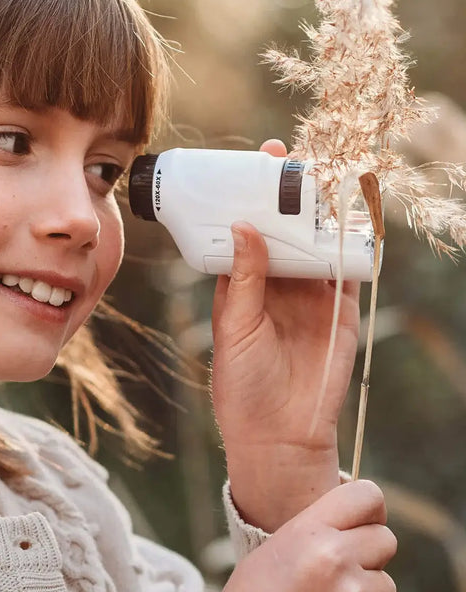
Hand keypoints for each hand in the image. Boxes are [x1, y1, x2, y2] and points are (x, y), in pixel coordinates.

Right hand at [208, 481, 396, 591]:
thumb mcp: (275, 551)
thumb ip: (316, 531)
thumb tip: (355, 523)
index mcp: (309, 532)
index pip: (367, 496)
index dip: (368, 507)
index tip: (362, 519)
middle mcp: (335, 560)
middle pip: (385, 539)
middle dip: (369, 552)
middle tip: (341, 567)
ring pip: (385, 585)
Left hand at [211, 140, 360, 530]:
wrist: (278, 433)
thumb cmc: (241, 382)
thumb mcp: (234, 326)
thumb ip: (243, 278)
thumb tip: (243, 226)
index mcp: (244, 280)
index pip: (249, 227)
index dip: (252, 196)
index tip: (255, 161)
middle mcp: (278, 281)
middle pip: (286, 227)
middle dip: (289, 193)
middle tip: (291, 158)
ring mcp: (312, 293)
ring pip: (319, 242)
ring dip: (323, 212)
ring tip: (324, 176)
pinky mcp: (341, 311)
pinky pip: (349, 271)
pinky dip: (354, 246)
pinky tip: (356, 218)